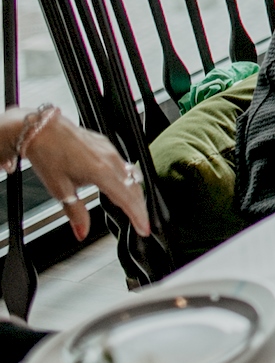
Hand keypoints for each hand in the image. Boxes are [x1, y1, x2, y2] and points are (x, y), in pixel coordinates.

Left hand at [18, 112, 149, 239]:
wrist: (41, 130)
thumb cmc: (48, 155)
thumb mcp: (59, 190)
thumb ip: (76, 213)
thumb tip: (82, 232)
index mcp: (102, 173)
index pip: (127, 199)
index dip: (138, 216)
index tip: (145, 229)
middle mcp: (111, 160)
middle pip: (135, 188)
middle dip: (141, 208)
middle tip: (142, 223)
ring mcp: (111, 151)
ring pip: (132, 176)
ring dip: (135, 194)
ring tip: (134, 208)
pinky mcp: (107, 145)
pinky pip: (125, 165)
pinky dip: (128, 179)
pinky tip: (122, 186)